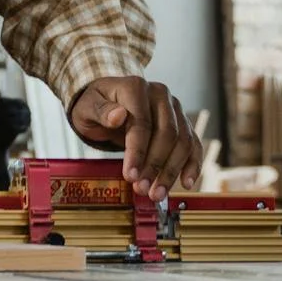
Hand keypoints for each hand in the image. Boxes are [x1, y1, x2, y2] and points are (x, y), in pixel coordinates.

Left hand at [70, 77, 199, 201]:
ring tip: (157, 193)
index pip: (142, 123)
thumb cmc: (96, 105)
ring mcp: (174, 108)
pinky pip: (193, 144)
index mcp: (136, 87)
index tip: (131, 176)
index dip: (137, 152)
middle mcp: (160, 95)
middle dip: (155, 166)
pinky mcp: (182, 122)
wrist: (107, 102)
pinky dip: (193, 164)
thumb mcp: (87, 107)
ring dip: (172, 171)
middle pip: (167, 134)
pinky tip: (186, 182)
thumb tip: (118, 115)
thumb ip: (100, 111)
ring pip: (183, 141)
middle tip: (143, 189)